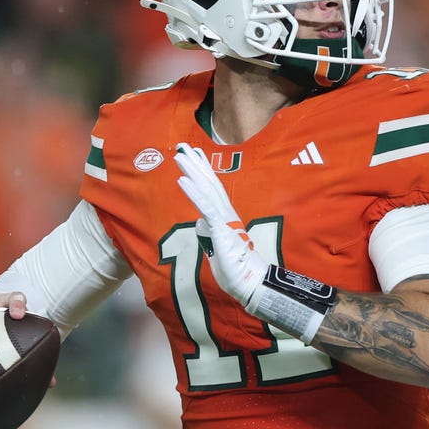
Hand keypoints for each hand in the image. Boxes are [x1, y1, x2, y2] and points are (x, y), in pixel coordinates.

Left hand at [173, 142, 269, 310]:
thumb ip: (209, 233)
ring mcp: (224, 219)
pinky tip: (182, 180)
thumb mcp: (216, 248)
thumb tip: (200, 222)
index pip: (213, 188)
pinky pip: (205, 206)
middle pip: (210, 182)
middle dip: (196, 163)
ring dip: (192, 171)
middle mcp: (226, 213)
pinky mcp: (221, 228)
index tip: (195, 155)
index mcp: (226, 216)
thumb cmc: (235, 269)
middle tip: (183, 146)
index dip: (204, 170)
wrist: (249, 282)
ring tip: (180, 155)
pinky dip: (193, 192)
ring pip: (206, 189)